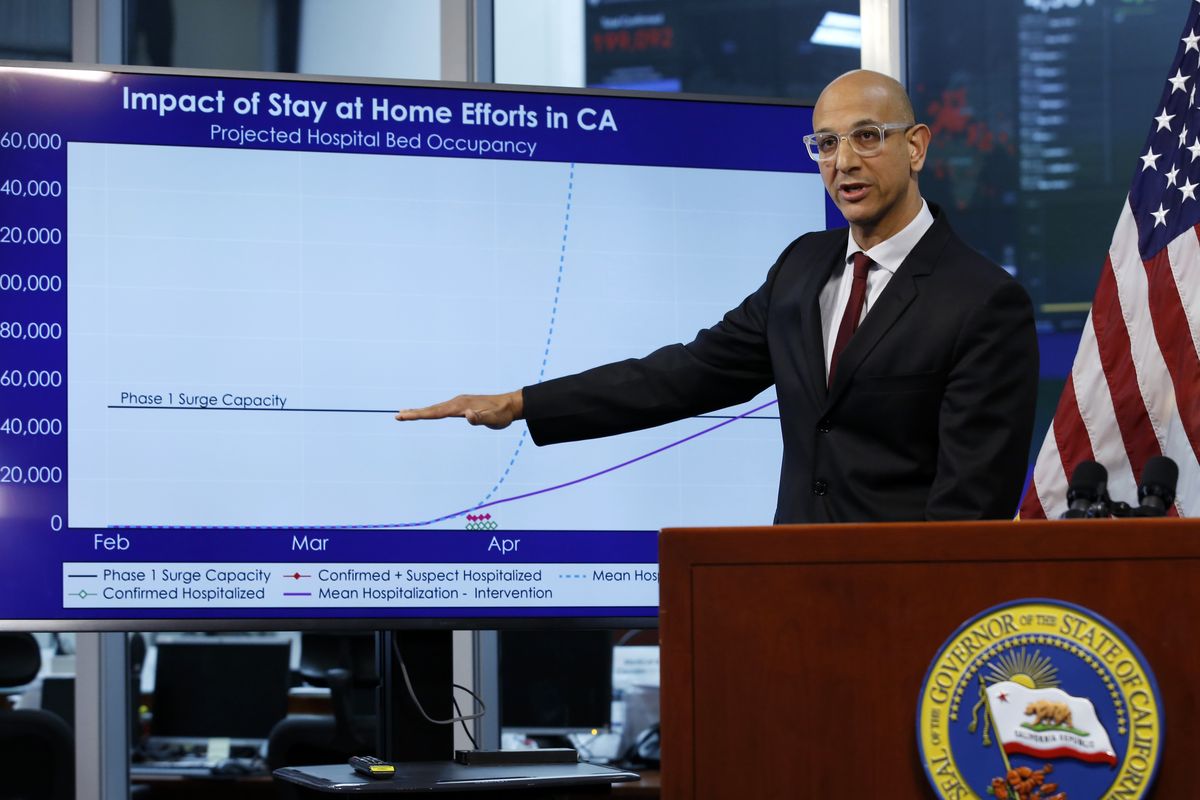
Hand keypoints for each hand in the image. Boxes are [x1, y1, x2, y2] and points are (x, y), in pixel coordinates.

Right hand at [395, 390, 523, 429]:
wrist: (510, 405)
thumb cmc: (502, 414)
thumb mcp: (494, 419)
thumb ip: (481, 418)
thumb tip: (468, 416)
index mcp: (460, 406)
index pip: (436, 412)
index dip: (419, 415)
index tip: (405, 415)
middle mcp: (457, 402)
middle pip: (432, 409)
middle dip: (414, 413)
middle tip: (397, 416)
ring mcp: (458, 403)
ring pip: (435, 408)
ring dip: (420, 411)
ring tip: (405, 413)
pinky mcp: (461, 406)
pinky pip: (442, 409)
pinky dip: (430, 411)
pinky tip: (426, 413)